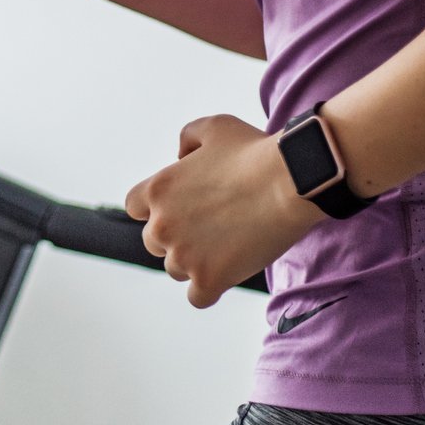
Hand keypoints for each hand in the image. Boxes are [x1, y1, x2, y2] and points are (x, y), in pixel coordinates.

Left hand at [122, 114, 323, 307]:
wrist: (290, 181)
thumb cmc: (254, 151)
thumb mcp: (213, 127)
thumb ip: (187, 138)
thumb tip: (180, 157)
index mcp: (157, 189)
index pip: (134, 207)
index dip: (156, 208)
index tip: (180, 208)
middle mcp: (162, 224)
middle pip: (154, 242)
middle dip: (175, 236)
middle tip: (209, 228)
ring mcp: (184, 255)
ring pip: (176, 270)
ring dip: (195, 262)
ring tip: (225, 247)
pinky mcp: (209, 279)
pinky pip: (197, 297)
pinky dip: (210, 289)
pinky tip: (226, 274)